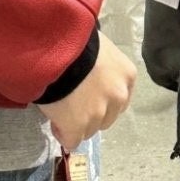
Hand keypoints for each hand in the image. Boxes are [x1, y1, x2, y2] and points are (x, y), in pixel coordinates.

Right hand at [37, 35, 135, 150]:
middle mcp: (118, 96)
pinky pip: (71, 140)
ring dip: (76, 124)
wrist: (53, 47)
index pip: (119, 98)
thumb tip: (91, 72)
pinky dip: (63, 135)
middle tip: (72, 102)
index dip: (101, 98)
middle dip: (91, 113)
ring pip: (89, 130)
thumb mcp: (97, 46)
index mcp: (127, 75)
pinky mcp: (77, 126)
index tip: (85, 94)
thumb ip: (101, 63)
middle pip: (107, 117)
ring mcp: (98, 113)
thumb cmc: (73, 39)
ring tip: (60, 110)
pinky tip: (55, 123)